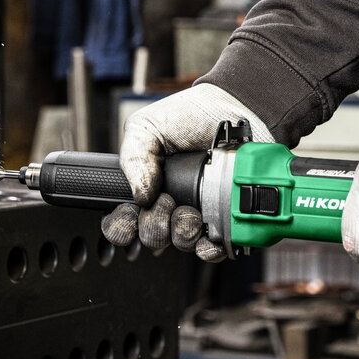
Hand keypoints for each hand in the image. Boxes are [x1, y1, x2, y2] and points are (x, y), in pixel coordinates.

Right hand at [100, 83, 272, 261]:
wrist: (237, 109)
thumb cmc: (191, 115)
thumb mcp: (147, 126)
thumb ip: (134, 157)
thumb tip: (140, 196)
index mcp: (146, 187)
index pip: (123, 222)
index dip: (122, 225)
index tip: (130, 213)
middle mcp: (170, 205)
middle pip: (152, 238)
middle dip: (155, 224)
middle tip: (167, 199)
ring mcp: (199, 214)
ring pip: (181, 244)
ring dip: (182, 233)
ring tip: (191, 211)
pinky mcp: (226, 219)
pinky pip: (214, 248)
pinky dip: (209, 249)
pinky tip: (208, 237)